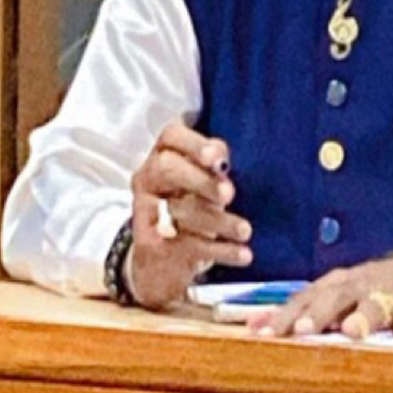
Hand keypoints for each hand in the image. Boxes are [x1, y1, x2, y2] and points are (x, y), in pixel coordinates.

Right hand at [129, 123, 252, 308]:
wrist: (164, 257)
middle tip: (229, 195)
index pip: (171, 136)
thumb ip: (214, 163)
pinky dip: (221, 250)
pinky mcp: (152, 246)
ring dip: (219, 221)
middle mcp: (148, 178)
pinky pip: (189, 245)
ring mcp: (147, 211)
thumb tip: (221, 164)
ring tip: (245, 231)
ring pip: (181, 211)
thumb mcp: (204, 178)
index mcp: (163, 153)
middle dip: (201, 180)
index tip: (218, 159)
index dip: (195, 144)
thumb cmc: (194, 202)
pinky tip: (243, 254)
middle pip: (167, 168)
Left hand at [247, 251, 392, 342]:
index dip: (284, 316)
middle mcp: (357, 284)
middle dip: (318, 313)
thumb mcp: (334, 294)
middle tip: (303, 330)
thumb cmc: (368, 288)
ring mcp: (388, 292)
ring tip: (352, 331)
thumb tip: (253, 326)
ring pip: (374, 303)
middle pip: (335, 297)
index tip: (262, 334)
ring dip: (362, 316)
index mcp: (334, 284)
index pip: (304, 299)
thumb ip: (300, 310)